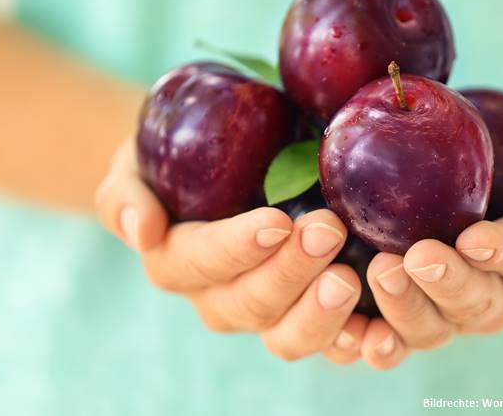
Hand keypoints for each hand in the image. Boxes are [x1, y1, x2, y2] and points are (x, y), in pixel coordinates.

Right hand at [95, 139, 364, 361]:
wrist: (216, 167)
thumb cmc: (176, 159)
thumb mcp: (134, 165)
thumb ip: (125, 195)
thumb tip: (141, 230)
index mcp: (177, 262)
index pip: (202, 263)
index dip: (237, 248)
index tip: (275, 221)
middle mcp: (219, 297)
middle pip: (250, 303)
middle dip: (289, 273)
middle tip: (327, 230)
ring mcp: (267, 312)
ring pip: (288, 335)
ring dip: (320, 313)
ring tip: (350, 278)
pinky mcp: (307, 313)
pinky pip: (329, 342)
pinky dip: (352, 340)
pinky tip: (377, 328)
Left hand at [325, 110, 502, 368]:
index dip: (502, 252)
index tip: (474, 238)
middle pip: (476, 303)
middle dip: (444, 284)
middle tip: (410, 258)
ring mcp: (456, 307)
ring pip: (434, 327)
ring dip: (404, 309)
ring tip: (377, 275)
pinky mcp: (417, 306)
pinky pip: (394, 335)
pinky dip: (372, 337)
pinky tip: (351, 330)